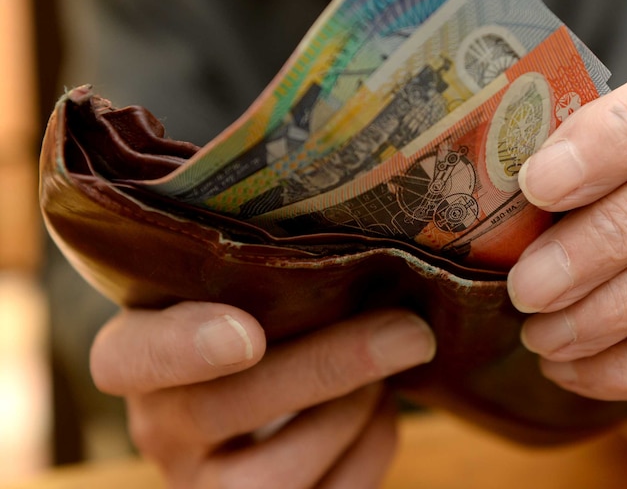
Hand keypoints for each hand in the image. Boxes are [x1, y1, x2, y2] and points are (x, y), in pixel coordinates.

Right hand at [90, 302, 435, 487]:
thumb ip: (265, 275)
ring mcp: (207, 487)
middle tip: (407, 330)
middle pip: (223, 411)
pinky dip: (372, 444)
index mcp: (136, 358)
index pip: (125, 359)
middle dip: (326, 369)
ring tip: (393, 355)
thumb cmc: (258, 317)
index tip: (249, 334)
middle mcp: (159, 431)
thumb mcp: (241, 289)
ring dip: (355, 409)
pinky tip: (380, 404)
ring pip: (277, 474)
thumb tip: (364, 255)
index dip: (182, 349)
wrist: (264, 393)